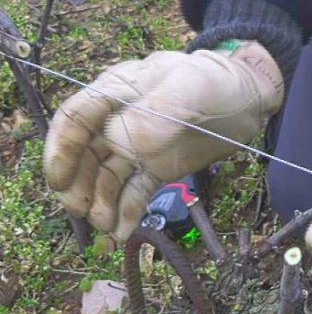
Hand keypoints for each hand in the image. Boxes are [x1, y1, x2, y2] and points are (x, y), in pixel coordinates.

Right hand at [43, 42, 282, 239]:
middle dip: (77, 183)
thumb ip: (154, 112)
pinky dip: (125, 210)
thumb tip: (117, 141)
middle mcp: (118, 120)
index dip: (61, 149)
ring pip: (106, 177)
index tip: (60, 179)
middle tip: (82, 210)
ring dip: (100, 202)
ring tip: (106, 226)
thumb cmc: (216, 82)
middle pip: (84, 154)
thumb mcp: (188, 88)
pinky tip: (123, 231)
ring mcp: (137, 146)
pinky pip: (133, 191)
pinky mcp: (156, 167)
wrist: (250, 100)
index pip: (75, 119)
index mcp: (117, 91)